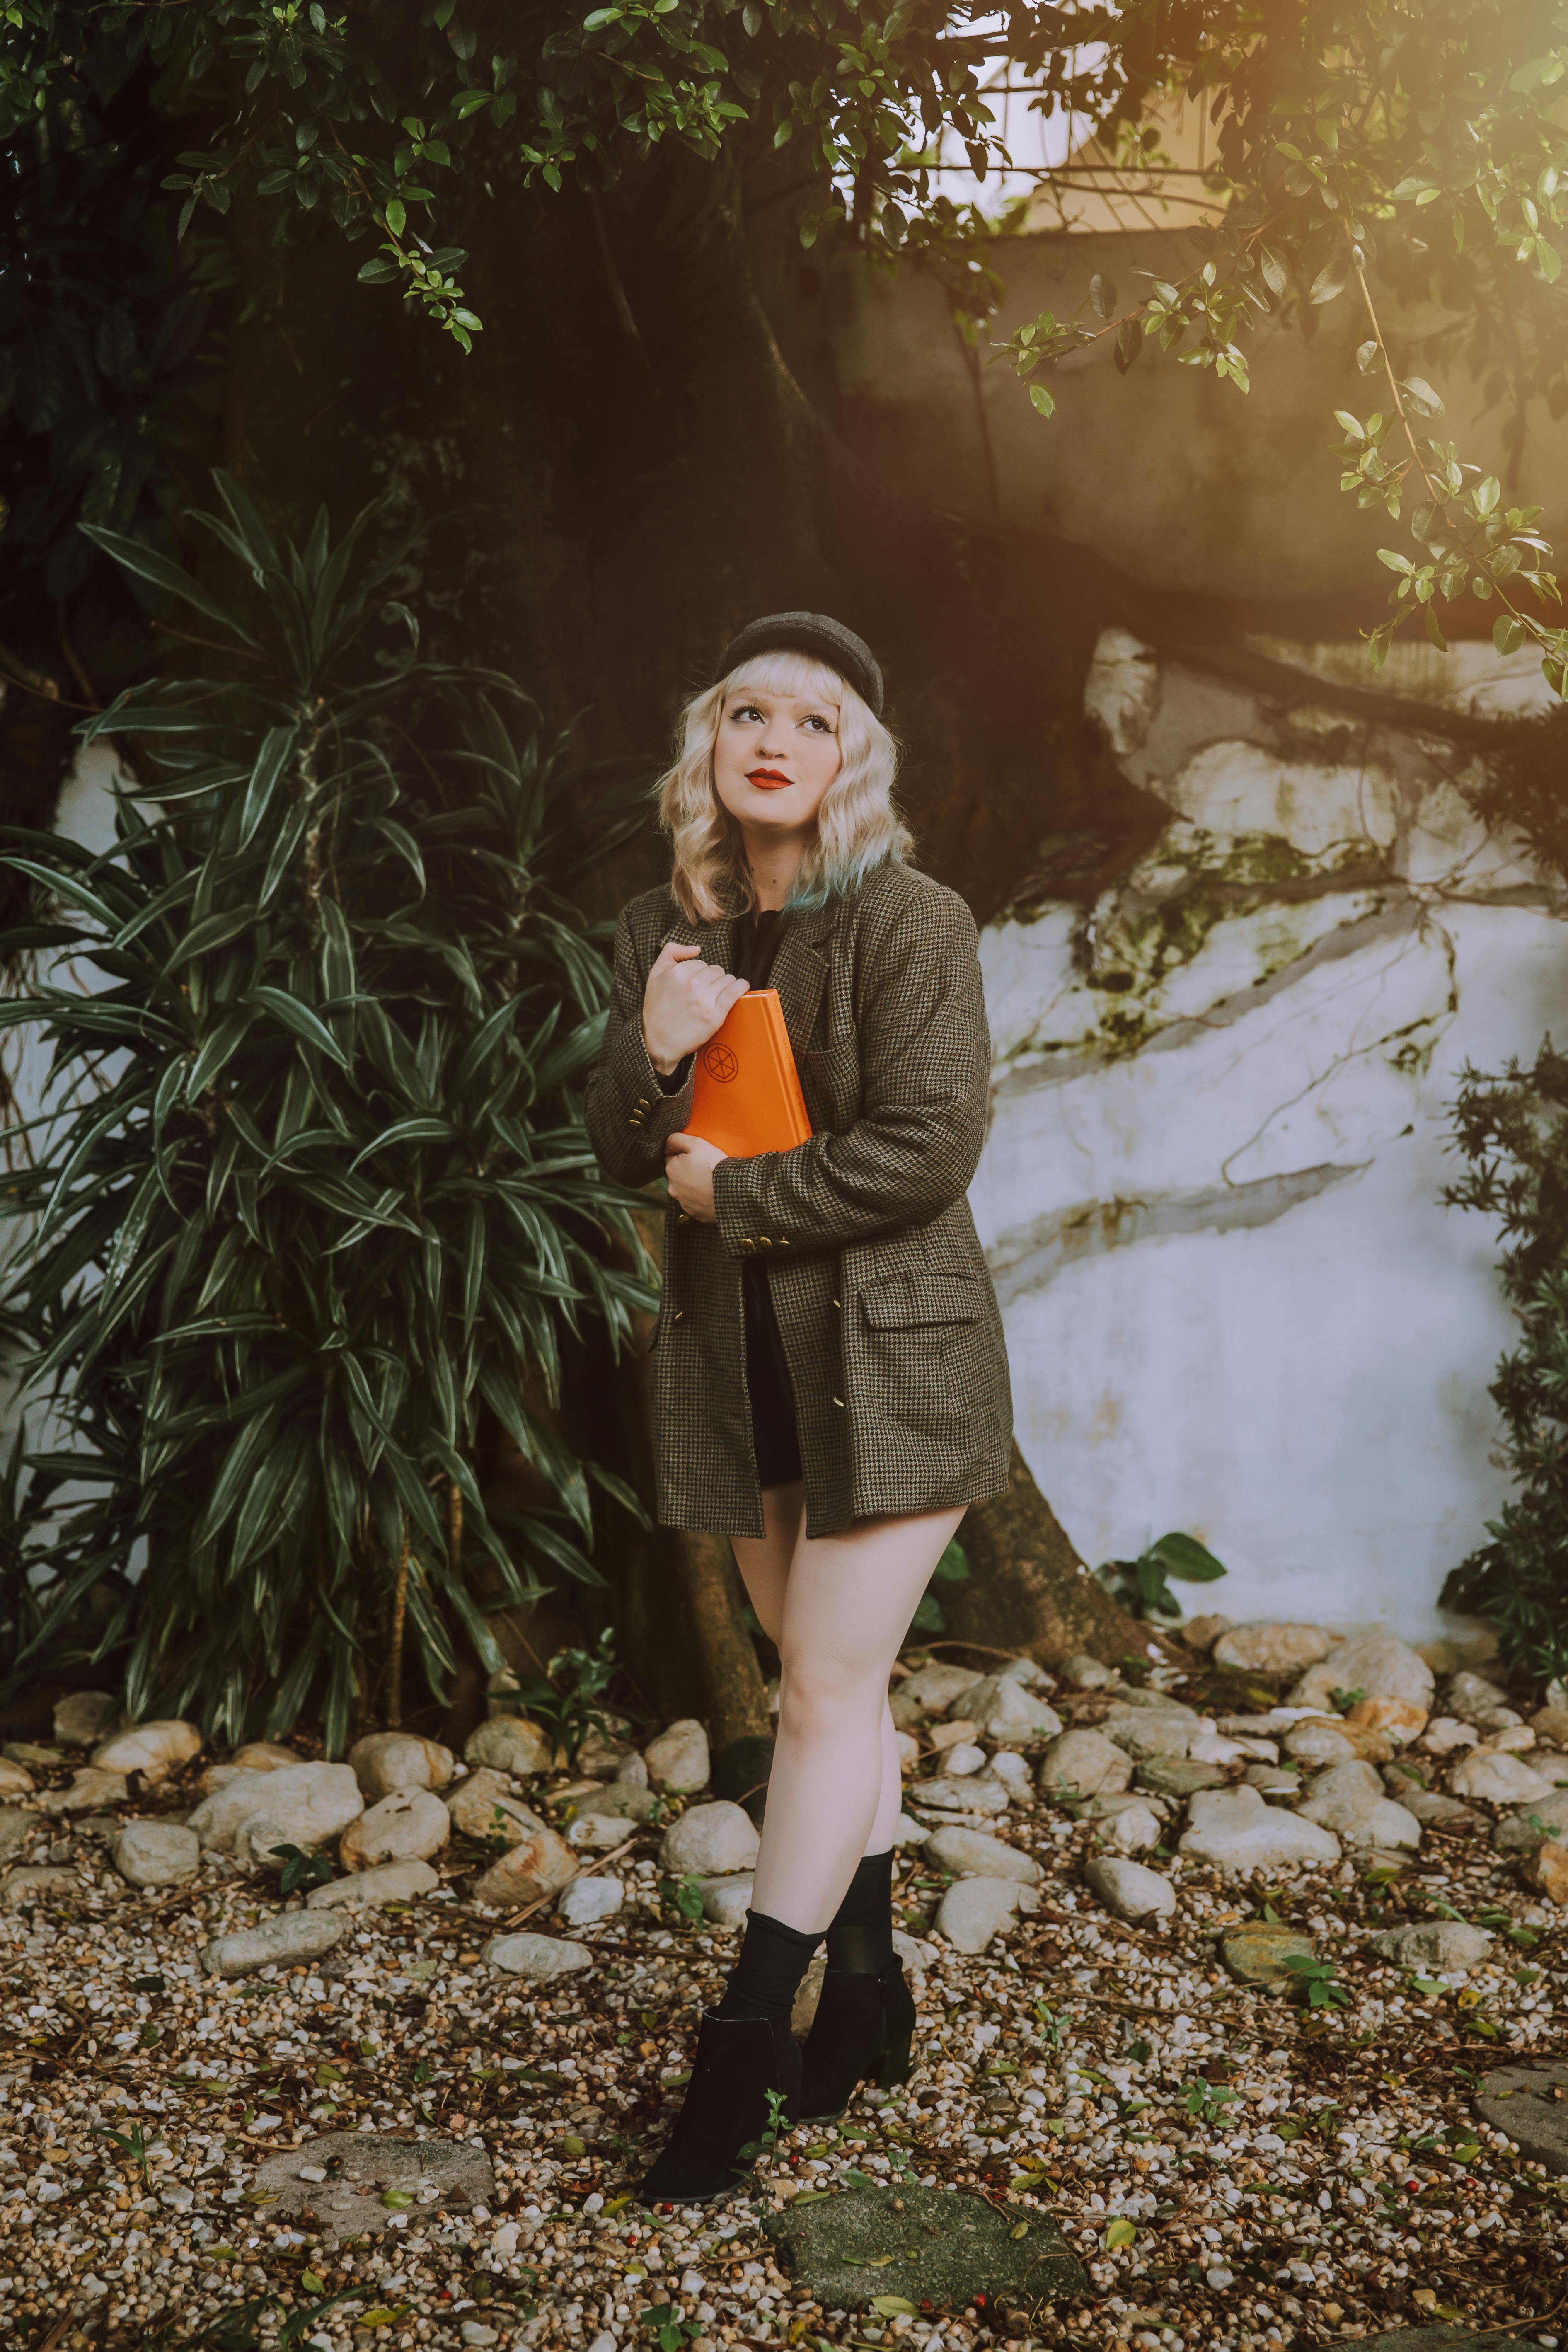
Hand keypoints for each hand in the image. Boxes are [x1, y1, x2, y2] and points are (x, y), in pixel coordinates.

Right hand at [641, 941, 748, 1075]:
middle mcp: (692, 984)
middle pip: (716, 970)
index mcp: (677, 972)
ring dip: (726, 984)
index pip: (701, 963)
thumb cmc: (655, 1009)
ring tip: (718, 994)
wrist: (657, 1042)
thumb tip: (696, 948)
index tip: (695, 984)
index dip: (699, 973)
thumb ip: (671, 952)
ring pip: (727, 978)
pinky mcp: (715, 1015)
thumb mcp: (654, 975)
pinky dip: (741, 986)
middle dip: (713, 978)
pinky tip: (742, 986)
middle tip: (706, 991)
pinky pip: (735, 991)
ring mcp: (704, 1000)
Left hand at [664, 1132, 725, 1220]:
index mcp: (671, 1169)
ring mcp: (684, 1203)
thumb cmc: (713, 1165)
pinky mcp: (696, 1213)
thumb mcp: (695, 1143)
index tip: (698, 1156)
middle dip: (689, 1171)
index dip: (685, 1155)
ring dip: (696, 1185)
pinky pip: (698, 1203)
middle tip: (706, 1167)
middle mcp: (673, 1188)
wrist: (732, 1191)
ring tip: (711, 1181)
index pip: (672, 1158)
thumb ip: (676, 1139)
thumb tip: (667, 1143)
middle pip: (679, 1175)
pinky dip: (703, 1198)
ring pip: (688, 1190)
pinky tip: (713, 1193)